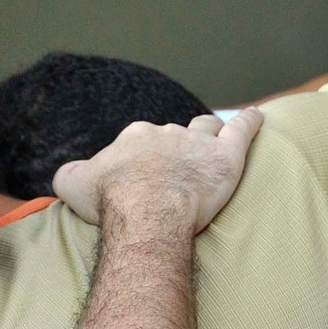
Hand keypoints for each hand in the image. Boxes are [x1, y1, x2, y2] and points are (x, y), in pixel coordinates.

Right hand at [52, 108, 262, 234]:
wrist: (145, 211)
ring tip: (212, 141)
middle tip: (174, 173)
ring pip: (206, 129)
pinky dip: (251, 122)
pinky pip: (243, 130)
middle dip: (174, 149)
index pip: (140, 141)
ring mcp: (197, 142)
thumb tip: (71, 173)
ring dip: (208, 133)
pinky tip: (257, 117)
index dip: (142, 159)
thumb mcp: (73, 186)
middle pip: (173, 136)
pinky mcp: (226, 156)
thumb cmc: (110, 201)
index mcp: (134, 137)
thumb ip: (70, 175)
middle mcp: (165, 133)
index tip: (143, 177)